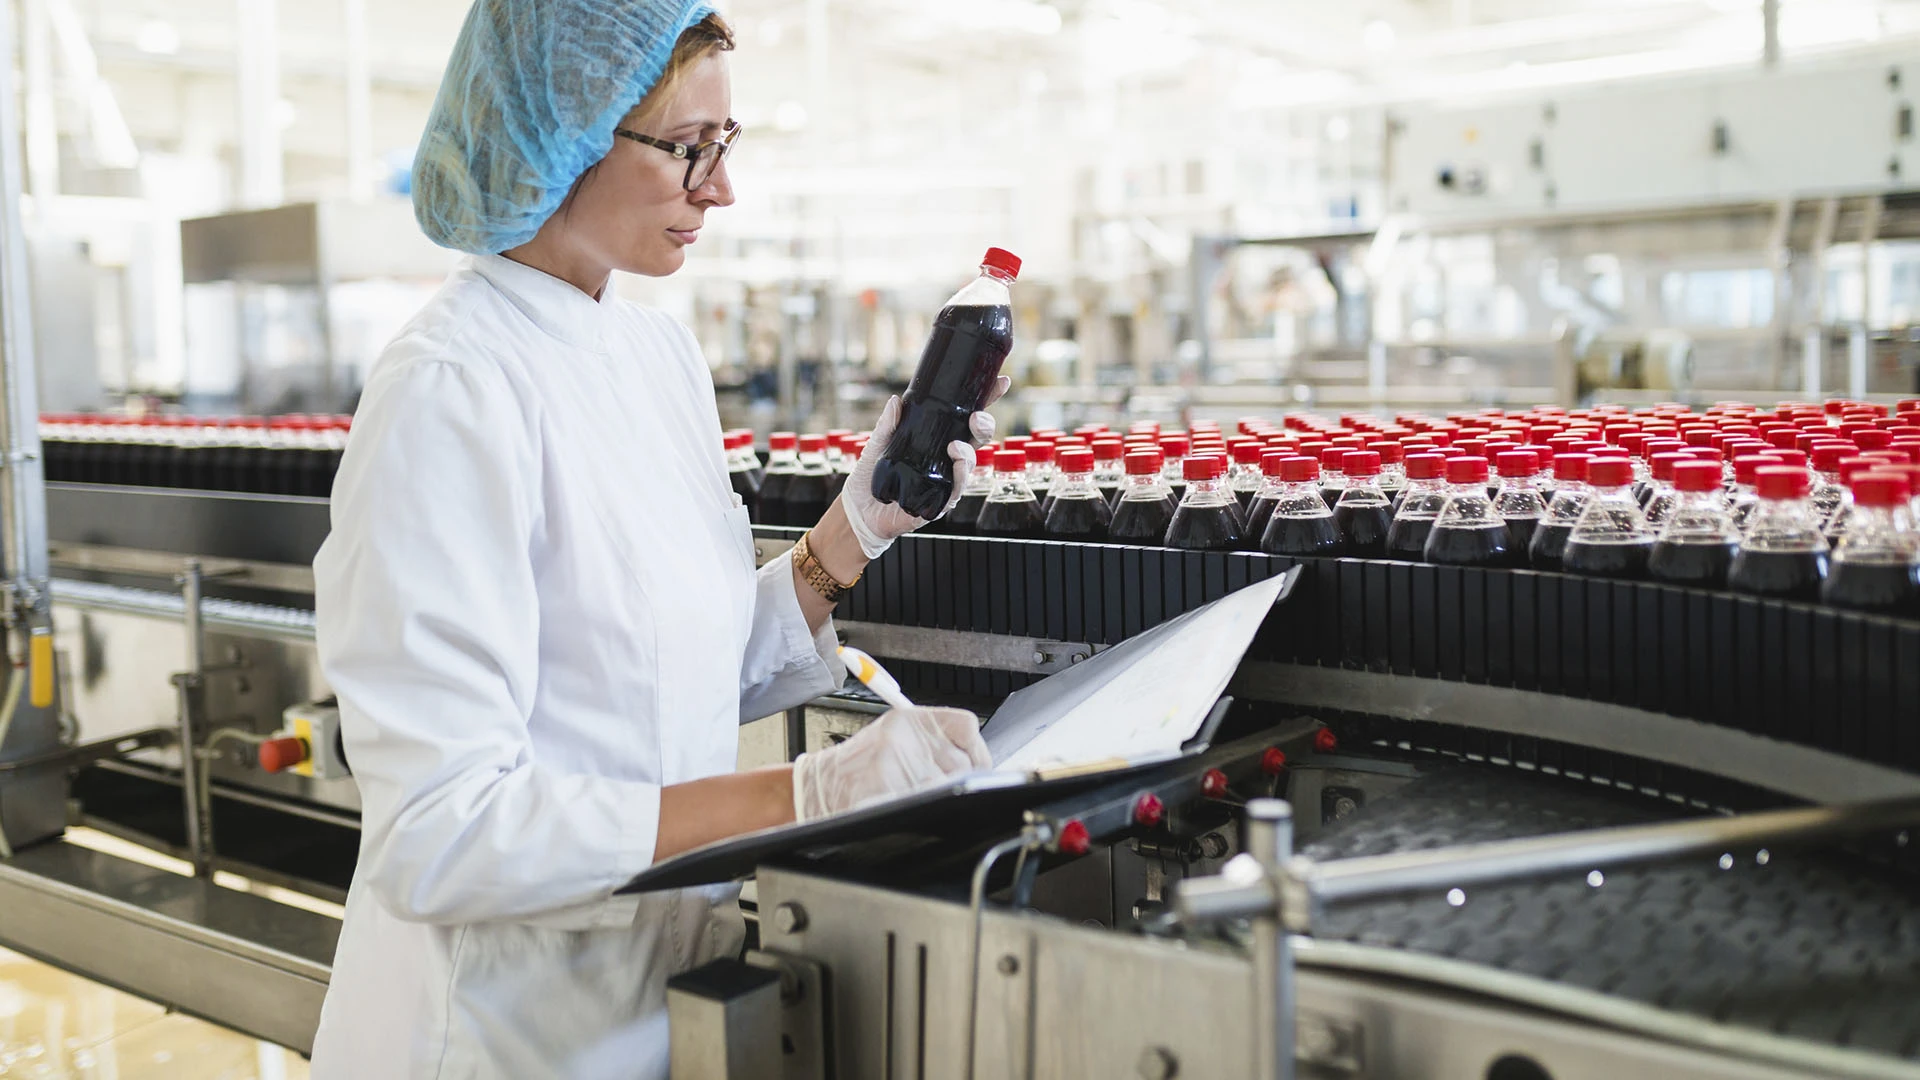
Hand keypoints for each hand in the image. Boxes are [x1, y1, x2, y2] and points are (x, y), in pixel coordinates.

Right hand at [792, 706, 992, 820]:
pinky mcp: (887, 791)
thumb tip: (974, 762)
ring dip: (941, 799)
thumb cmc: (856, 767)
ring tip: (920, 800)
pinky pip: (926, 804)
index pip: (965, 726)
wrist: (816, 787)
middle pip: (961, 763)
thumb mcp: (894, 738)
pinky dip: (925, 811)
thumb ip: (932, 743)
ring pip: (947, 786)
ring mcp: (895, 764)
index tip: (977, 766)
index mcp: (908, 719)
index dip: (977, 751)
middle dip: (959, 781)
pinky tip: (912, 810)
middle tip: (944, 789)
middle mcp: (904, 737)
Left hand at [840, 377, 1010, 558]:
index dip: (985, 400)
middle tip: (976, 417)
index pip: (965, 418)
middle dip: (984, 425)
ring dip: (969, 453)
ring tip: (956, 446)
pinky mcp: (939, 502)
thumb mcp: (876, 444)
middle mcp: (945, 459)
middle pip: (976, 439)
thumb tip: (895, 401)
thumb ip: (887, 425)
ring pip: (970, 464)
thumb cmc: (869, 477)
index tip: (1000, 383)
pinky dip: (960, 476)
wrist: (859, 511)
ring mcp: (945, 480)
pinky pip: (957, 490)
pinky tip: (956, 466)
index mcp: (935, 439)